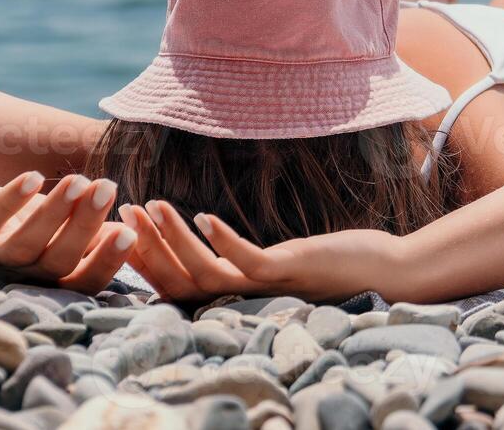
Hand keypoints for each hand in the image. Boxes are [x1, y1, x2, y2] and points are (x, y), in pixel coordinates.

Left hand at [0, 172, 135, 291]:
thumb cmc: (19, 221)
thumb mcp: (60, 228)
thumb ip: (93, 232)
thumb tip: (136, 230)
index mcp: (51, 274)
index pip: (85, 279)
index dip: (108, 261)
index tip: (132, 233)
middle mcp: (23, 272)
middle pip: (58, 260)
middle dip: (85, 226)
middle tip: (109, 189)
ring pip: (26, 243)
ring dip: (54, 212)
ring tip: (80, 180)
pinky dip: (10, 200)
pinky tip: (32, 178)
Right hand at [118, 200, 409, 303]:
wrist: (387, 273)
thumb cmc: (335, 263)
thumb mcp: (279, 259)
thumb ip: (247, 256)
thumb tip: (219, 236)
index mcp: (240, 293)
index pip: (178, 283)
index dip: (145, 260)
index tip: (116, 231)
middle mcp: (246, 296)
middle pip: (180, 279)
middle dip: (146, 246)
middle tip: (120, 212)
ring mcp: (267, 286)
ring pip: (205, 270)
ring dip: (174, 238)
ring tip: (150, 206)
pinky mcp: (291, 271)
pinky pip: (250, 260)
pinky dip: (224, 240)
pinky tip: (204, 215)